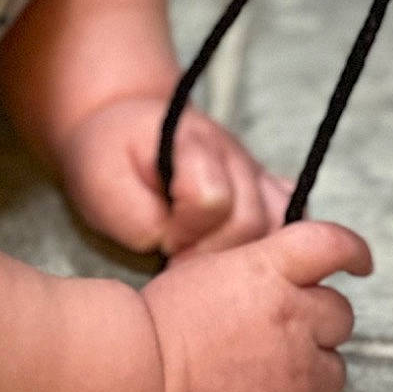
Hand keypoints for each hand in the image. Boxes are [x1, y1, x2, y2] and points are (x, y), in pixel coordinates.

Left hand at [56, 94, 290, 258]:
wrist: (128, 130)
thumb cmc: (111, 159)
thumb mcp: (101, 184)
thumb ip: (134, 219)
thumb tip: (172, 245)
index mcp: (190, 144)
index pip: (212, 200)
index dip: (186, 232)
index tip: (162, 242)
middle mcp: (233, 154)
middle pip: (250, 223)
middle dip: (212, 254)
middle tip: (179, 262)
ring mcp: (255, 171)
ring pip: (278, 228)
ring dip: (240, 256)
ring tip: (203, 259)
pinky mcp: (267, 187)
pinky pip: (292, 220)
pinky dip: (272, 244)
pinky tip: (240, 254)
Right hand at [142, 220, 371, 391]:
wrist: (137, 383)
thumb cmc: (160, 323)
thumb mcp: (207, 271)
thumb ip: (258, 269)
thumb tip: (290, 278)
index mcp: (270, 273)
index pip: (333, 247)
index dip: (353, 252)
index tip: (360, 265)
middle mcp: (294, 319)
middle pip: (341, 316)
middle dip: (317, 321)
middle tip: (278, 333)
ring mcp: (298, 377)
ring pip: (335, 371)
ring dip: (310, 369)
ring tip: (263, 375)